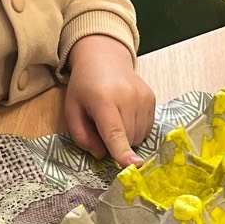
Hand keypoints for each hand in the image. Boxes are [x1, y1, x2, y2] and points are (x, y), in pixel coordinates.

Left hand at [64, 35, 154, 165]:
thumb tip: (101, 154)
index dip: (122, 150)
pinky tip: (125, 115)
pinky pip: (147, 128)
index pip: (114, 131)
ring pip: (139, 136)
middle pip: (127, 138)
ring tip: (114, 117)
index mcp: (103, 100)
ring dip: (126, 137)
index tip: (133, 166)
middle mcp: (127, 97)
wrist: (104, 57)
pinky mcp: (152, 98)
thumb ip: (82, 136)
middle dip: (115, 143)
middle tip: (102, 126)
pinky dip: (136, 129)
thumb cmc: (84, 86)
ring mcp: (143, 97)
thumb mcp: (72, 110)